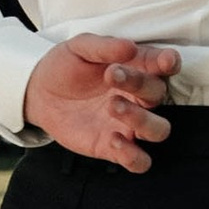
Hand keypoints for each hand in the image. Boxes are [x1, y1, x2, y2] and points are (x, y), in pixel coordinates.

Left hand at [21, 34, 178, 172]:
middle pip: (159, 94)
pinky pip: (139, 161)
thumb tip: (130, 47)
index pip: (165, 66)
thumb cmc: (65, 66)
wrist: (39, 93)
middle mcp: (138, 98)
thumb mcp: (80, 48)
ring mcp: (129, 125)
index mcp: (137, 69)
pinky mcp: (114, 148)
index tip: (166, 61)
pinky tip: (113, 139)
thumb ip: (105, 47)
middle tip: (112, 75)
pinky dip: (133, 155)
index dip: (169, 63)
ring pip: (159, 130)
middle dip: (140, 84)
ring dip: (142, 120)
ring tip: (113, 106)